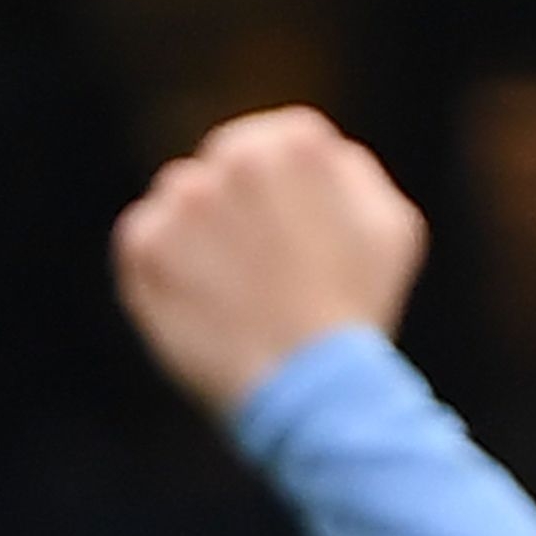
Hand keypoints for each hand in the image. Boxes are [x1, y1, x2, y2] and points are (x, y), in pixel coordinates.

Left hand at [115, 107, 429, 424]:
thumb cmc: (360, 310)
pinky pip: (144, 242)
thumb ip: (351, 170)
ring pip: (182, 202)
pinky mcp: (143, 247)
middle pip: (224, 169)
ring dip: (202, 236)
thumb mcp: (392, 226)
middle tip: (265, 270)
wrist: (313, 392)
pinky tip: (204, 305)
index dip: (289, 195)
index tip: (295, 238)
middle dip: (241, 210)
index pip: (277, 144)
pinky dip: (167, 270)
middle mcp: (229, 159)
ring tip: (237, 293)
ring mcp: (180, 203)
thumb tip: (319, 155)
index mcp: (292, 143)